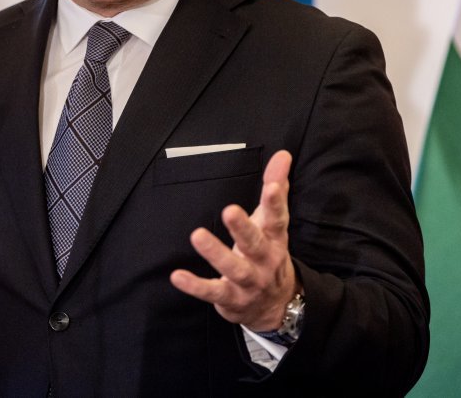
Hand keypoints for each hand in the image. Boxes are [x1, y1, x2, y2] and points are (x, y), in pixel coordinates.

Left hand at [170, 150, 298, 331]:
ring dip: (216, 253)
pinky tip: (177, 276)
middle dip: (243, 228)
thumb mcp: (273, 223)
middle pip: (255, 244)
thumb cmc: (269, 253)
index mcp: (275, 240)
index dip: (276, 203)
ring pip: (233, 268)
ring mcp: (249, 282)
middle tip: (229, 210)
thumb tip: (282, 154)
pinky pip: (212, 292)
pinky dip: (195, 286)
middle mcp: (265, 261)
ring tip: (197, 235)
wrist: (276, 307)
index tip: (272, 186)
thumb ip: (276, 188)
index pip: (278, 219)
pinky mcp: (231, 298)